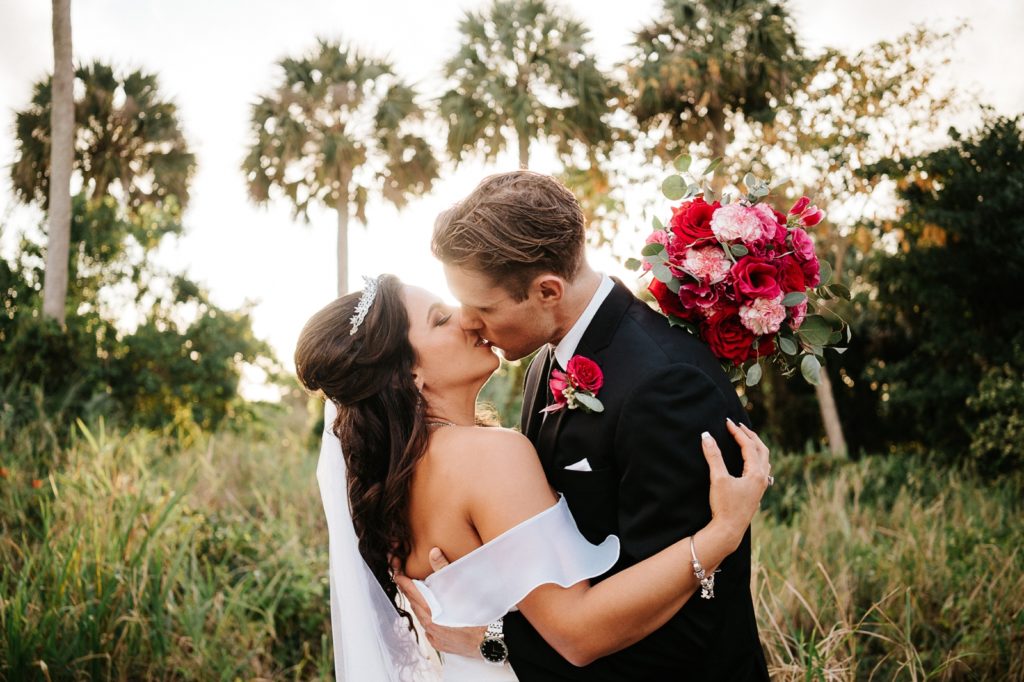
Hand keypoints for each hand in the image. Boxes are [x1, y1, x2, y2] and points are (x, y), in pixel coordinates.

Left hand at [393, 548, 487, 657]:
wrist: (493, 641)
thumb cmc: (481, 616)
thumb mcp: (463, 589)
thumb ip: (445, 570)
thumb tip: (433, 553)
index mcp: (433, 613)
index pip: (413, 594)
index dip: (403, 583)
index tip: (396, 574)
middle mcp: (431, 628)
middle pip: (415, 606)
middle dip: (410, 593)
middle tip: (404, 581)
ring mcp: (436, 638)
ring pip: (422, 619)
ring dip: (419, 606)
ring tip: (417, 595)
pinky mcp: (441, 645)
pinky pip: (429, 631)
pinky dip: (428, 620)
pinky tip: (432, 614)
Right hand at [700, 419, 770, 540]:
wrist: (728, 531)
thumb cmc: (724, 506)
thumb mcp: (717, 479)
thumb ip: (713, 456)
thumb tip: (706, 436)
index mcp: (756, 473)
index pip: (749, 446)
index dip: (737, 432)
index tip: (727, 422)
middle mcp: (763, 478)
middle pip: (762, 450)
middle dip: (750, 436)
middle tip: (738, 426)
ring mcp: (761, 486)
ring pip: (764, 460)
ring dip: (755, 446)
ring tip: (746, 438)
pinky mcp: (756, 493)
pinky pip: (762, 469)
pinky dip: (757, 459)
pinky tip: (751, 462)